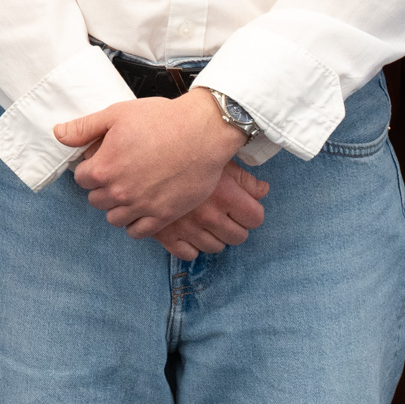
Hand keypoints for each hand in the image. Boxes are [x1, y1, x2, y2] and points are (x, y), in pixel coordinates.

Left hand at [58, 88, 247, 237]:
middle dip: (103, 188)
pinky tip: (142, 208)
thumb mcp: (117, 114)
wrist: (203, 132)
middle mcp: (118, 192)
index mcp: (103, 168)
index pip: (82, 179)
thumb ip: (85, 127)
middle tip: (120, 174)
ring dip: (118, 207)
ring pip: (114, 219)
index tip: (104, 161)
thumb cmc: (162, 120)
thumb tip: (59, 134)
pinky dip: (136, 224)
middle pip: (96, 200)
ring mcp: (140, 207)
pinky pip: (137, 232)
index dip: (92, 168)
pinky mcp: (162, 216)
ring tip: (131, 191)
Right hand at [152, 164, 271, 261]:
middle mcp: (209, 216)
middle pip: (238, 237)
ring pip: (214, 247)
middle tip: (224, 214)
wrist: (142, 154)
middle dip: (235, 226)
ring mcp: (187, 228)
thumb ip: (244, 178)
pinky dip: (190, 246)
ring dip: (213, 237)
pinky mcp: (166, 235)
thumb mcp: (218, 158)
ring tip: (205, 221)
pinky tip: (188, 231)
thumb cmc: (185, 150)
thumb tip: (262, 191)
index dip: (251, 212)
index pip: (255, 218)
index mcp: (227, 196)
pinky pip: (187, 254)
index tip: (243, 207)